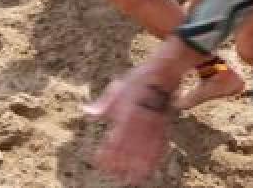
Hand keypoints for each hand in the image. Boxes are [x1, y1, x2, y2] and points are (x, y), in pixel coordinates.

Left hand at [84, 66, 174, 184]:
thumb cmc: (138, 81)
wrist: (163, 75)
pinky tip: (147, 171)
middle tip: (112, 174)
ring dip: (135, 168)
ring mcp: (154, 129)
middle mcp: (140, 126)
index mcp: (126, 116)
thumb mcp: (117, 90)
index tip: (98, 162)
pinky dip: (153, 162)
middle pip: (128, 152)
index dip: (106, 154)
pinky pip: (159, 150)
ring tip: (128, 180)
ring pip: (144, 155)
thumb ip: (103, 105)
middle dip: (119, 165)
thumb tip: (87, 113)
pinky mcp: (165, 130)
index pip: (114, 142)